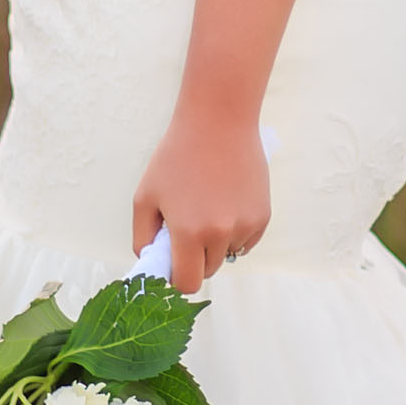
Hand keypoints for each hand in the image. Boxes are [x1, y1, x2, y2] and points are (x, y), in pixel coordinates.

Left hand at [133, 104, 269, 293]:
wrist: (218, 122)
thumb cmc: (176, 156)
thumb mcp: (145, 195)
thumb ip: (143, 237)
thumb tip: (153, 262)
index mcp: (188, 232)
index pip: (187, 283)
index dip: (178, 277)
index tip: (174, 263)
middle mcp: (220, 234)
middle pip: (208, 270)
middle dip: (196, 258)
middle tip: (187, 229)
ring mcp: (245, 226)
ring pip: (227, 254)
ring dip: (216, 243)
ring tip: (208, 208)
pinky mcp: (262, 216)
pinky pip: (246, 241)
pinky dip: (235, 232)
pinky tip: (226, 203)